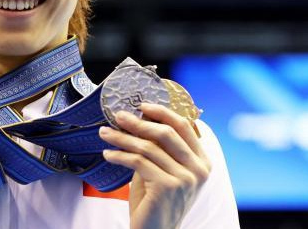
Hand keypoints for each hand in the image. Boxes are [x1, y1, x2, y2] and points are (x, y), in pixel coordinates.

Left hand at [99, 104, 210, 228]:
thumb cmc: (155, 201)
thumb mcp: (161, 169)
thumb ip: (158, 148)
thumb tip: (138, 117)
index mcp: (202, 161)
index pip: (184, 125)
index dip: (162, 112)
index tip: (141, 105)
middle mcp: (199, 169)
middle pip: (166, 132)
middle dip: (138, 121)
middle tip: (118, 116)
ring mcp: (185, 178)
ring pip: (148, 147)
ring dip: (122, 137)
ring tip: (105, 133)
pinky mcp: (168, 187)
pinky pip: (138, 162)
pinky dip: (119, 155)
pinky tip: (108, 153)